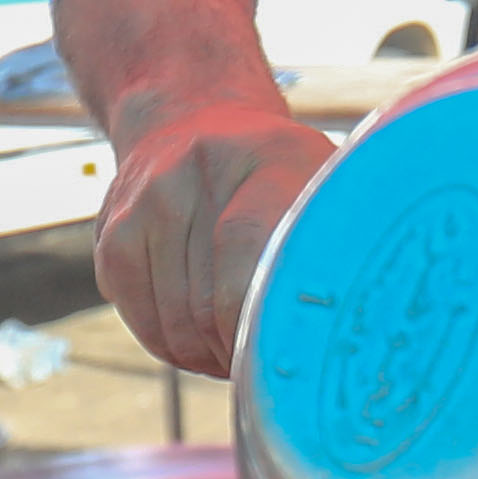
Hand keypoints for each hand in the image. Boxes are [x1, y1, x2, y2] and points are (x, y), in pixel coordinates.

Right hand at [94, 88, 334, 375]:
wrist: (189, 118)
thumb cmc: (277, 175)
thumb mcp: (322, 186)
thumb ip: (335, 249)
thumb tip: (365, 335)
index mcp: (267, 158)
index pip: (250, 267)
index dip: (266, 331)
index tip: (293, 360)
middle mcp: (196, 173)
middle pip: (213, 311)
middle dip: (245, 352)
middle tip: (273, 355)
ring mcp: (146, 204)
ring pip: (178, 331)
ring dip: (212, 356)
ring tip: (242, 340)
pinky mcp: (112, 238)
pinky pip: (146, 327)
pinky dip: (178, 348)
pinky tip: (205, 333)